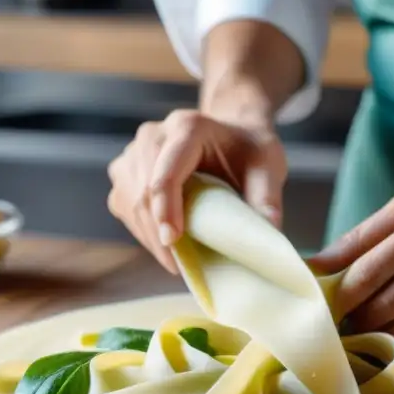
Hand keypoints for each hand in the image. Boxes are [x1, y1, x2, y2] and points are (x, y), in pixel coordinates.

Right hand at [107, 109, 286, 273]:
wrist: (230, 135)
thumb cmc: (248, 151)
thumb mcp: (268, 166)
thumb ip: (267, 196)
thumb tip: (268, 228)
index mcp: (188, 128)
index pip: (166, 172)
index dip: (166, 208)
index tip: (173, 241)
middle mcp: (153, 135)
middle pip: (142, 191)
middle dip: (157, 233)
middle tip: (180, 266)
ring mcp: (133, 153)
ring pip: (128, 201)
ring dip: (148, 236)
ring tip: (177, 260)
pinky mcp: (125, 172)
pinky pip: (124, 206)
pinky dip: (142, 231)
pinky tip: (166, 243)